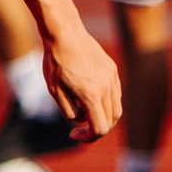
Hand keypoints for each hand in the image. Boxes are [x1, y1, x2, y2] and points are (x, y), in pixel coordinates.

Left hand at [44, 23, 123, 141]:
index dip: (88, 137)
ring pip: (116, 107)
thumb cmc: (56, 61)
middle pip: (111, 120)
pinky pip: (115, 93)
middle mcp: (106, 88)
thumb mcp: (55, 91)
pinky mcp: (112, 69)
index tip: (74, 135)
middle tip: (82, 129)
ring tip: (87, 112)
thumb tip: (83, 119)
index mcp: (91, 96)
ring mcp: (112, 78)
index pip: (100, 128)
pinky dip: (107, 102)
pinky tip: (92, 97)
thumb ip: (70, 111)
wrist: (64, 33)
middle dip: (97, 129)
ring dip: (105, 116)